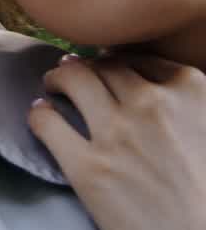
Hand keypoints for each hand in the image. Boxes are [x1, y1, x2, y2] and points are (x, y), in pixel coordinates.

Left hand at [30, 53, 205, 229]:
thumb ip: (193, 114)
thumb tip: (170, 108)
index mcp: (192, 91)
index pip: (141, 60)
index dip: (119, 62)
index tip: (109, 69)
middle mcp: (152, 101)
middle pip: (104, 65)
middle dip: (86, 66)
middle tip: (74, 74)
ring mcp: (117, 133)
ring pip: (73, 78)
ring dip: (58, 78)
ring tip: (53, 86)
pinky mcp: (88, 169)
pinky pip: (47, 121)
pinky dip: (39, 113)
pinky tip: (40, 117)